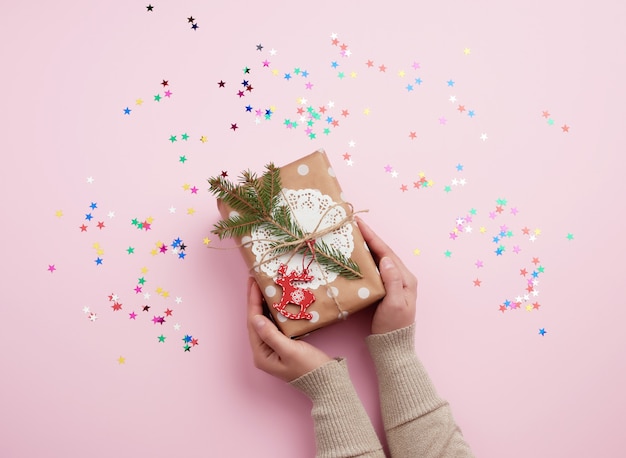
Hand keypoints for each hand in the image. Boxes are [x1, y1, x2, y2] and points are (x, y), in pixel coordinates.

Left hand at [246, 277, 332, 381]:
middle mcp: (264, 351)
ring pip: (265, 321)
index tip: (253, 282)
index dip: (252, 301)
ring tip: (263, 285)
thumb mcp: (290, 351)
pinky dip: (274, 311)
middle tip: (255, 279)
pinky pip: (275, 324)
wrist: (328, 382)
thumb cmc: (310, 368)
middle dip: (255, 300)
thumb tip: (255, 318)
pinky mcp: (284, 345)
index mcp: (261, 354)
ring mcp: (273, 349)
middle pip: (256, 320)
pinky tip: (277, 300)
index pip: (253, 322)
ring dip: (264, 304)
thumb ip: (272, 335)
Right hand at [357, 218, 417, 334]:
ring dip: (366, 248)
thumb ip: (392, 281)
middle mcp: (401, 278)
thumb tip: (385, 259)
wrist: (392, 346)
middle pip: (383, 252)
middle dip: (368, 238)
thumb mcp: (394, 304)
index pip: (387, 252)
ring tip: (352, 237)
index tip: (359, 224)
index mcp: (406, 279)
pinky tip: (355, 257)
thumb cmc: (394, 327)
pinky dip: (365, 260)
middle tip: (353, 226)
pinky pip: (374, 269)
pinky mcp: (385, 290)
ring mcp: (393, 283)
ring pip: (378, 259)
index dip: (373, 237)